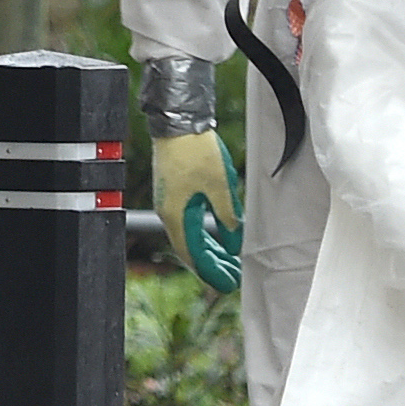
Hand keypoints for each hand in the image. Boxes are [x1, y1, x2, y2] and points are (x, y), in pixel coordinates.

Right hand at [151, 130, 242, 293]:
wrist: (177, 120)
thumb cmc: (196, 150)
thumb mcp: (221, 186)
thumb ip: (228, 217)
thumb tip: (234, 244)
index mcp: (177, 215)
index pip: (194, 254)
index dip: (212, 272)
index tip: (229, 284)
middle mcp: (169, 213)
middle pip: (191, 249)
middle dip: (213, 265)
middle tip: (235, 278)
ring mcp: (170, 203)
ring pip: (190, 237)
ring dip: (211, 251)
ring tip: (232, 262)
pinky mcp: (174, 193)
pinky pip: (188, 224)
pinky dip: (205, 236)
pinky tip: (220, 239)